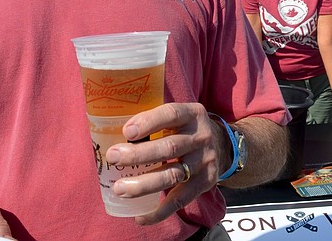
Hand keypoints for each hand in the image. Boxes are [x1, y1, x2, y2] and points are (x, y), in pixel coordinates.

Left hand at [104, 103, 223, 225]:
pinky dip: (160, 211)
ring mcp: (205, 161)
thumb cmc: (185, 128)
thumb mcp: (178, 116)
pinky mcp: (205, 183)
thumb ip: (154, 119)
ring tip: (120, 188)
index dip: (149, 122)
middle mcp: (201, 136)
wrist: (222, 144)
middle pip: (169, 148)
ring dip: (144, 184)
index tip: (126, 131)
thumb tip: (110, 128)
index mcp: (192, 114)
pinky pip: (181, 200)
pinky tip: (141, 217)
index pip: (171, 114)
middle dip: (138, 155)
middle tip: (113, 157)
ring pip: (173, 175)